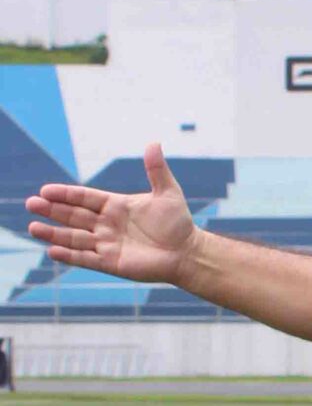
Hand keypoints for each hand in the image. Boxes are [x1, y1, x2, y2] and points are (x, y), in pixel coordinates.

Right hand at [25, 142, 196, 283]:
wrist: (187, 252)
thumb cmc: (178, 222)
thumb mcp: (167, 193)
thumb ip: (156, 170)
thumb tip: (154, 143)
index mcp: (115, 206)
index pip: (85, 198)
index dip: (65, 194)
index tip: (46, 190)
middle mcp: (106, 224)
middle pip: (74, 216)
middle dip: (53, 210)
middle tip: (31, 204)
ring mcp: (107, 244)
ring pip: (75, 238)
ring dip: (54, 233)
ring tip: (33, 227)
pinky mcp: (111, 263)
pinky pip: (86, 259)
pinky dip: (70, 256)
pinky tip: (52, 251)